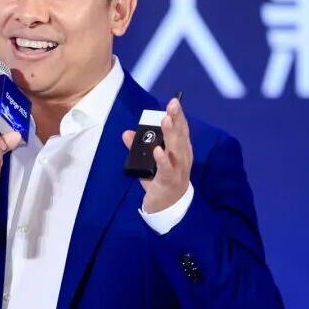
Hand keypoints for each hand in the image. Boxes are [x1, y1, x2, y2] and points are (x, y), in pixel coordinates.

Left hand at [122, 96, 192, 213]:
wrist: (169, 206)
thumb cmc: (162, 179)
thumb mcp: (150, 161)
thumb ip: (138, 147)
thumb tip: (126, 133)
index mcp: (181, 150)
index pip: (182, 130)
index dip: (179, 115)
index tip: (174, 101)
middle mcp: (182, 158)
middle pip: (180, 136)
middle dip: (176, 119)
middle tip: (172, 105)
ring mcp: (178, 170)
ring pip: (176, 150)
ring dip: (171, 134)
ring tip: (166, 120)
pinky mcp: (169, 181)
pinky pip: (166, 169)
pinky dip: (162, 159)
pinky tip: (158, 150)